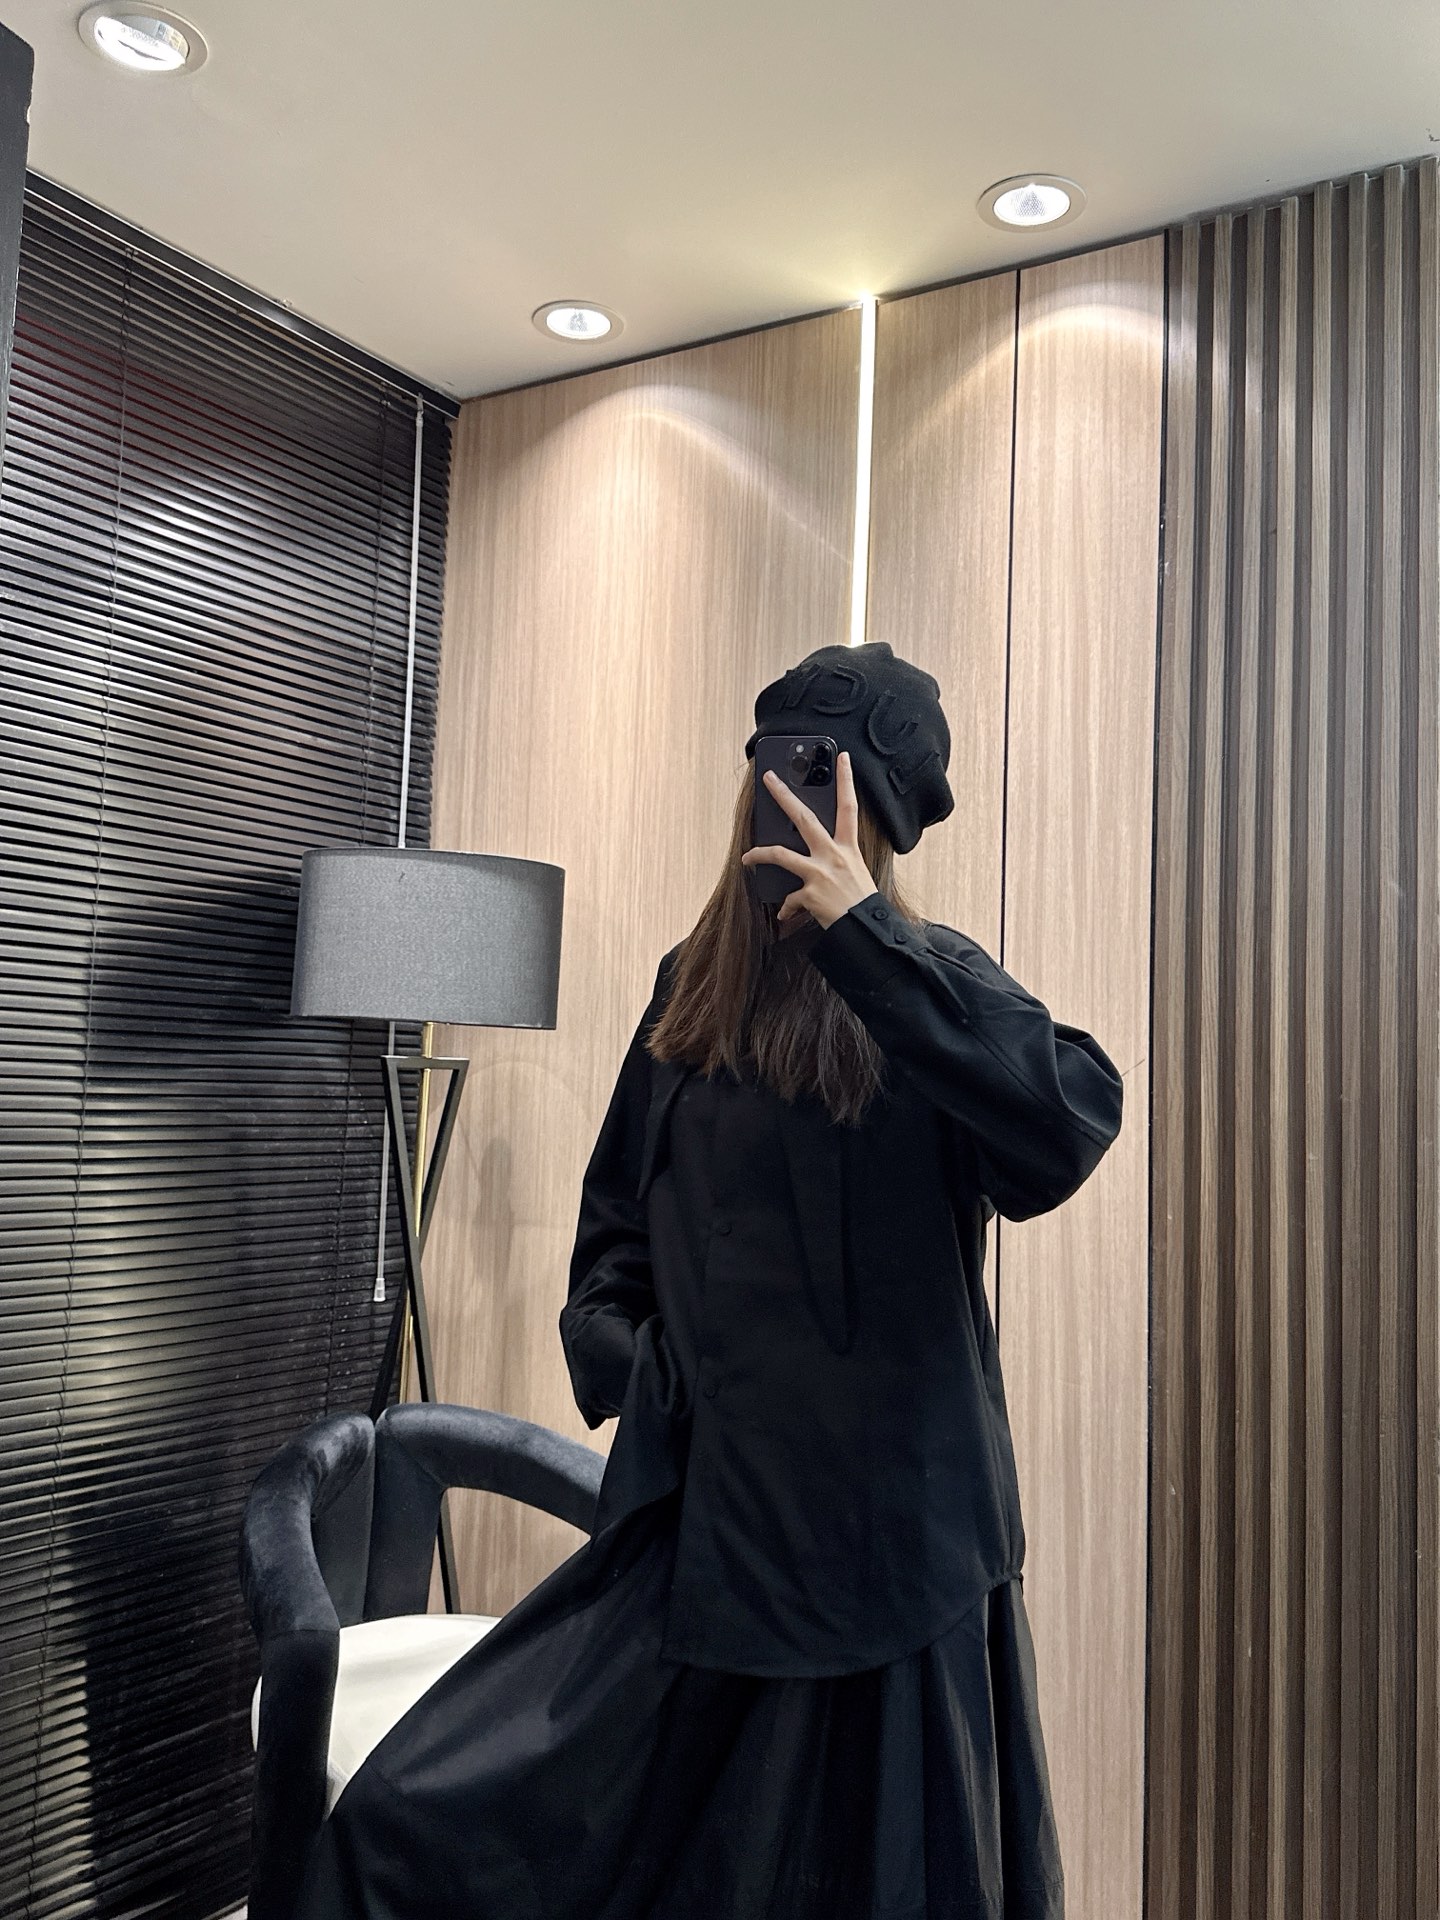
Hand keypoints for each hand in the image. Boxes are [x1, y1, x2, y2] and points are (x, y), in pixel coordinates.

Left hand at [740, 750, 879, 930]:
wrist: (866, 929)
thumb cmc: (862, 902)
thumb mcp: (856, 872)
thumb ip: (837, 859)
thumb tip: (817, 856)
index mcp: (849, 848)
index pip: (849, 806)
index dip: (846, 780)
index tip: (843, 759)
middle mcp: (833, 855)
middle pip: (804, 818)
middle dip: (783, 796)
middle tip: (769, 778)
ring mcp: (820, 873)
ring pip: (781, 855)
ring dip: (760, 854)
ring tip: (747, 857)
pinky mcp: (810, 894)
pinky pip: (789, 899)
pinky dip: (785, 907)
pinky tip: (783, 914)